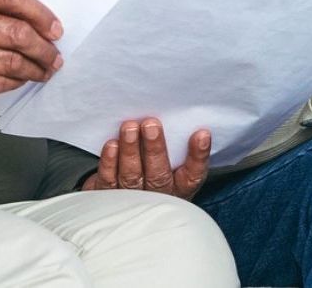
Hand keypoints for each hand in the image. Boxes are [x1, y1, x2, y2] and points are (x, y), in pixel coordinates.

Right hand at [0, 0, 63, 99]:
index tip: (56, 29)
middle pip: (15, 33)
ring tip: (46, 70)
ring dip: (35, 68)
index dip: (40, 14)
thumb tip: (45, 25)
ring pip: (9, 62)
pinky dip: (16, 82)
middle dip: (43, 48)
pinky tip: (24, 78)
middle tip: (55, 56)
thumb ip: (0, 6)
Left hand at [80, 118, 210, 199]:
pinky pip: (109, 181)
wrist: (124, 200)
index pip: (193, 174)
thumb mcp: (171, 162)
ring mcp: (133, 198)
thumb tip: (173, 112)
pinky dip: (110, 163)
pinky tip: (112, 145)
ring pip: (132, 176)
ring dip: (131, 151)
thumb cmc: (153, 168)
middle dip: (155, 149)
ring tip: (130, 128)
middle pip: (158, 175)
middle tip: (151, 124)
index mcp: (179, 187)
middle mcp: (158, 195)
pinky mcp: (109, 196)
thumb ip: (175, 143)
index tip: (201, 134)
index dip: (198, 155)